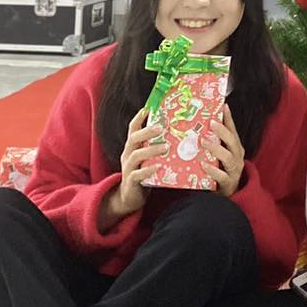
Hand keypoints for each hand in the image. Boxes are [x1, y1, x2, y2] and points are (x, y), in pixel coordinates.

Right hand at [103, 109, 167, 225]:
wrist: (130, 197)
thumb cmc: (144, 174)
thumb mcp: (148, 158)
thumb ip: (157, 147)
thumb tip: (179, 135)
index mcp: (132, 147)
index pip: (132, 129)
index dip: (138, 118)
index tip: (147, 108)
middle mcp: (128, 154)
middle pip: (134, 138)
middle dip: (147, 131)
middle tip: (161, 127)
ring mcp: (128, 168)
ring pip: (136, 155)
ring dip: (151, 150)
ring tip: (165, 147)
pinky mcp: (131, 181)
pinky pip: (137, 174)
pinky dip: (148, 169)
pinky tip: (158, 166)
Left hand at [203, 103, 246, 196]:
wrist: (229, 194)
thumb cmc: (221, 170)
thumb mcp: (220, 155)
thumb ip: (213, 143)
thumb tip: (198, 128)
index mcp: (236, 148)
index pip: (233, 131)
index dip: (229, 119)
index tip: (224, 106)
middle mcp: (237, 157)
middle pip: (232, 142)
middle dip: (222, 131)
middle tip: (211, 122)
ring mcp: (234, 170)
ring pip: (228, 157)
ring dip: (216, 148)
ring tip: (203, 141)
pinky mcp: (228, 183)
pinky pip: (221, 176)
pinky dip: (212, 170)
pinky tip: (203, 164)